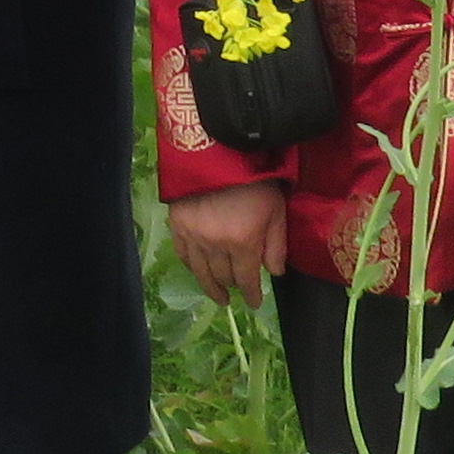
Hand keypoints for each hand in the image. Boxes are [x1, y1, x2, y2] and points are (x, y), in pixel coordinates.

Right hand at [167, 182, 288, 307]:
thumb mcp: (276, 209)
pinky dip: (191, 266)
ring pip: (201, 271)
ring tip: (218, 296)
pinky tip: (197, 270)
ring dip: (210, 287)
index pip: (247, 279)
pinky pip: (183, 255)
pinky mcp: (177, 225)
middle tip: (237, 292)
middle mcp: (215, 245)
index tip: (254, 303)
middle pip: (224, 276)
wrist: (218, 149)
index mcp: (243, 243)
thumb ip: (277, 244)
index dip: (251, 295)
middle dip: (233, 287)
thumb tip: (274, 273)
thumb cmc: (254, 178)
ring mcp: (193, 236)